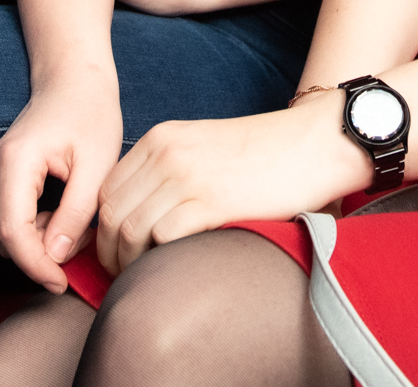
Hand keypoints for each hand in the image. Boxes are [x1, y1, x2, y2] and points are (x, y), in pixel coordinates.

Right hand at [0, 62, 123, 291]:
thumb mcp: (97, 164)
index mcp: (15, 162)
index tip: (63, 283)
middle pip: (5, 237)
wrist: (75, 80)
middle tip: (81, 251)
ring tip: (77, 227)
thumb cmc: (91, 114)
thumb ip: (76, 212)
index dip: (36, 266)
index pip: (13, 233)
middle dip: (40, 256)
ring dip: (37, 243)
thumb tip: (55, 258)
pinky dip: (33, 229)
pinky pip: (8, 219)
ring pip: (5, 232)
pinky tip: (63, 216)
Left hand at [92, 90, 368, 274]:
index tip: (114, 251)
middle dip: (108, 252)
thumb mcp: (202, 148)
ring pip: (129, 229)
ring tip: (142, 279)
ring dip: (128, 263)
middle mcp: (166, 152)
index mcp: (160, 138)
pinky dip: (157, 260)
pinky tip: (170, 270)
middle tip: (122, 275)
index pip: (106, 189)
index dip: (102, 227)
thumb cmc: (265, 155)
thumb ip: (167, 172)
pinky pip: (161, 238)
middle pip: (110, 212)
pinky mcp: (210, 201)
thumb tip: (137, 219)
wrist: (315, 143)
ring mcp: (186, 175)